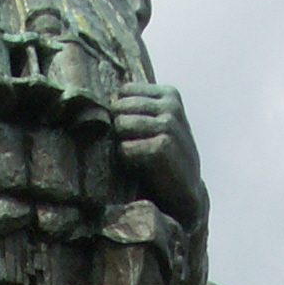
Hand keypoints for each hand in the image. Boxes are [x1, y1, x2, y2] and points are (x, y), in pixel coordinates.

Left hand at [111, 81, 203, 219]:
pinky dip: (127, 161)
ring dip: (123, 145)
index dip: (121, 113)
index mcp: (169, 95)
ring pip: (120, 125)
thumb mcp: (154, 125)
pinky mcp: (163, 146)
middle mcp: (171, 105)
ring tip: (138, 158)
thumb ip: (135, 108)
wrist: (183, 193)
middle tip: (135, 148)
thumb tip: (100, 100)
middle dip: (119, 129)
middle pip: (119, 107)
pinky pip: (124, 148)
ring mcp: (169, 125)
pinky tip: (141, 169)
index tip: (133, 132)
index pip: (124, 91)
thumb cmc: (162, 158)